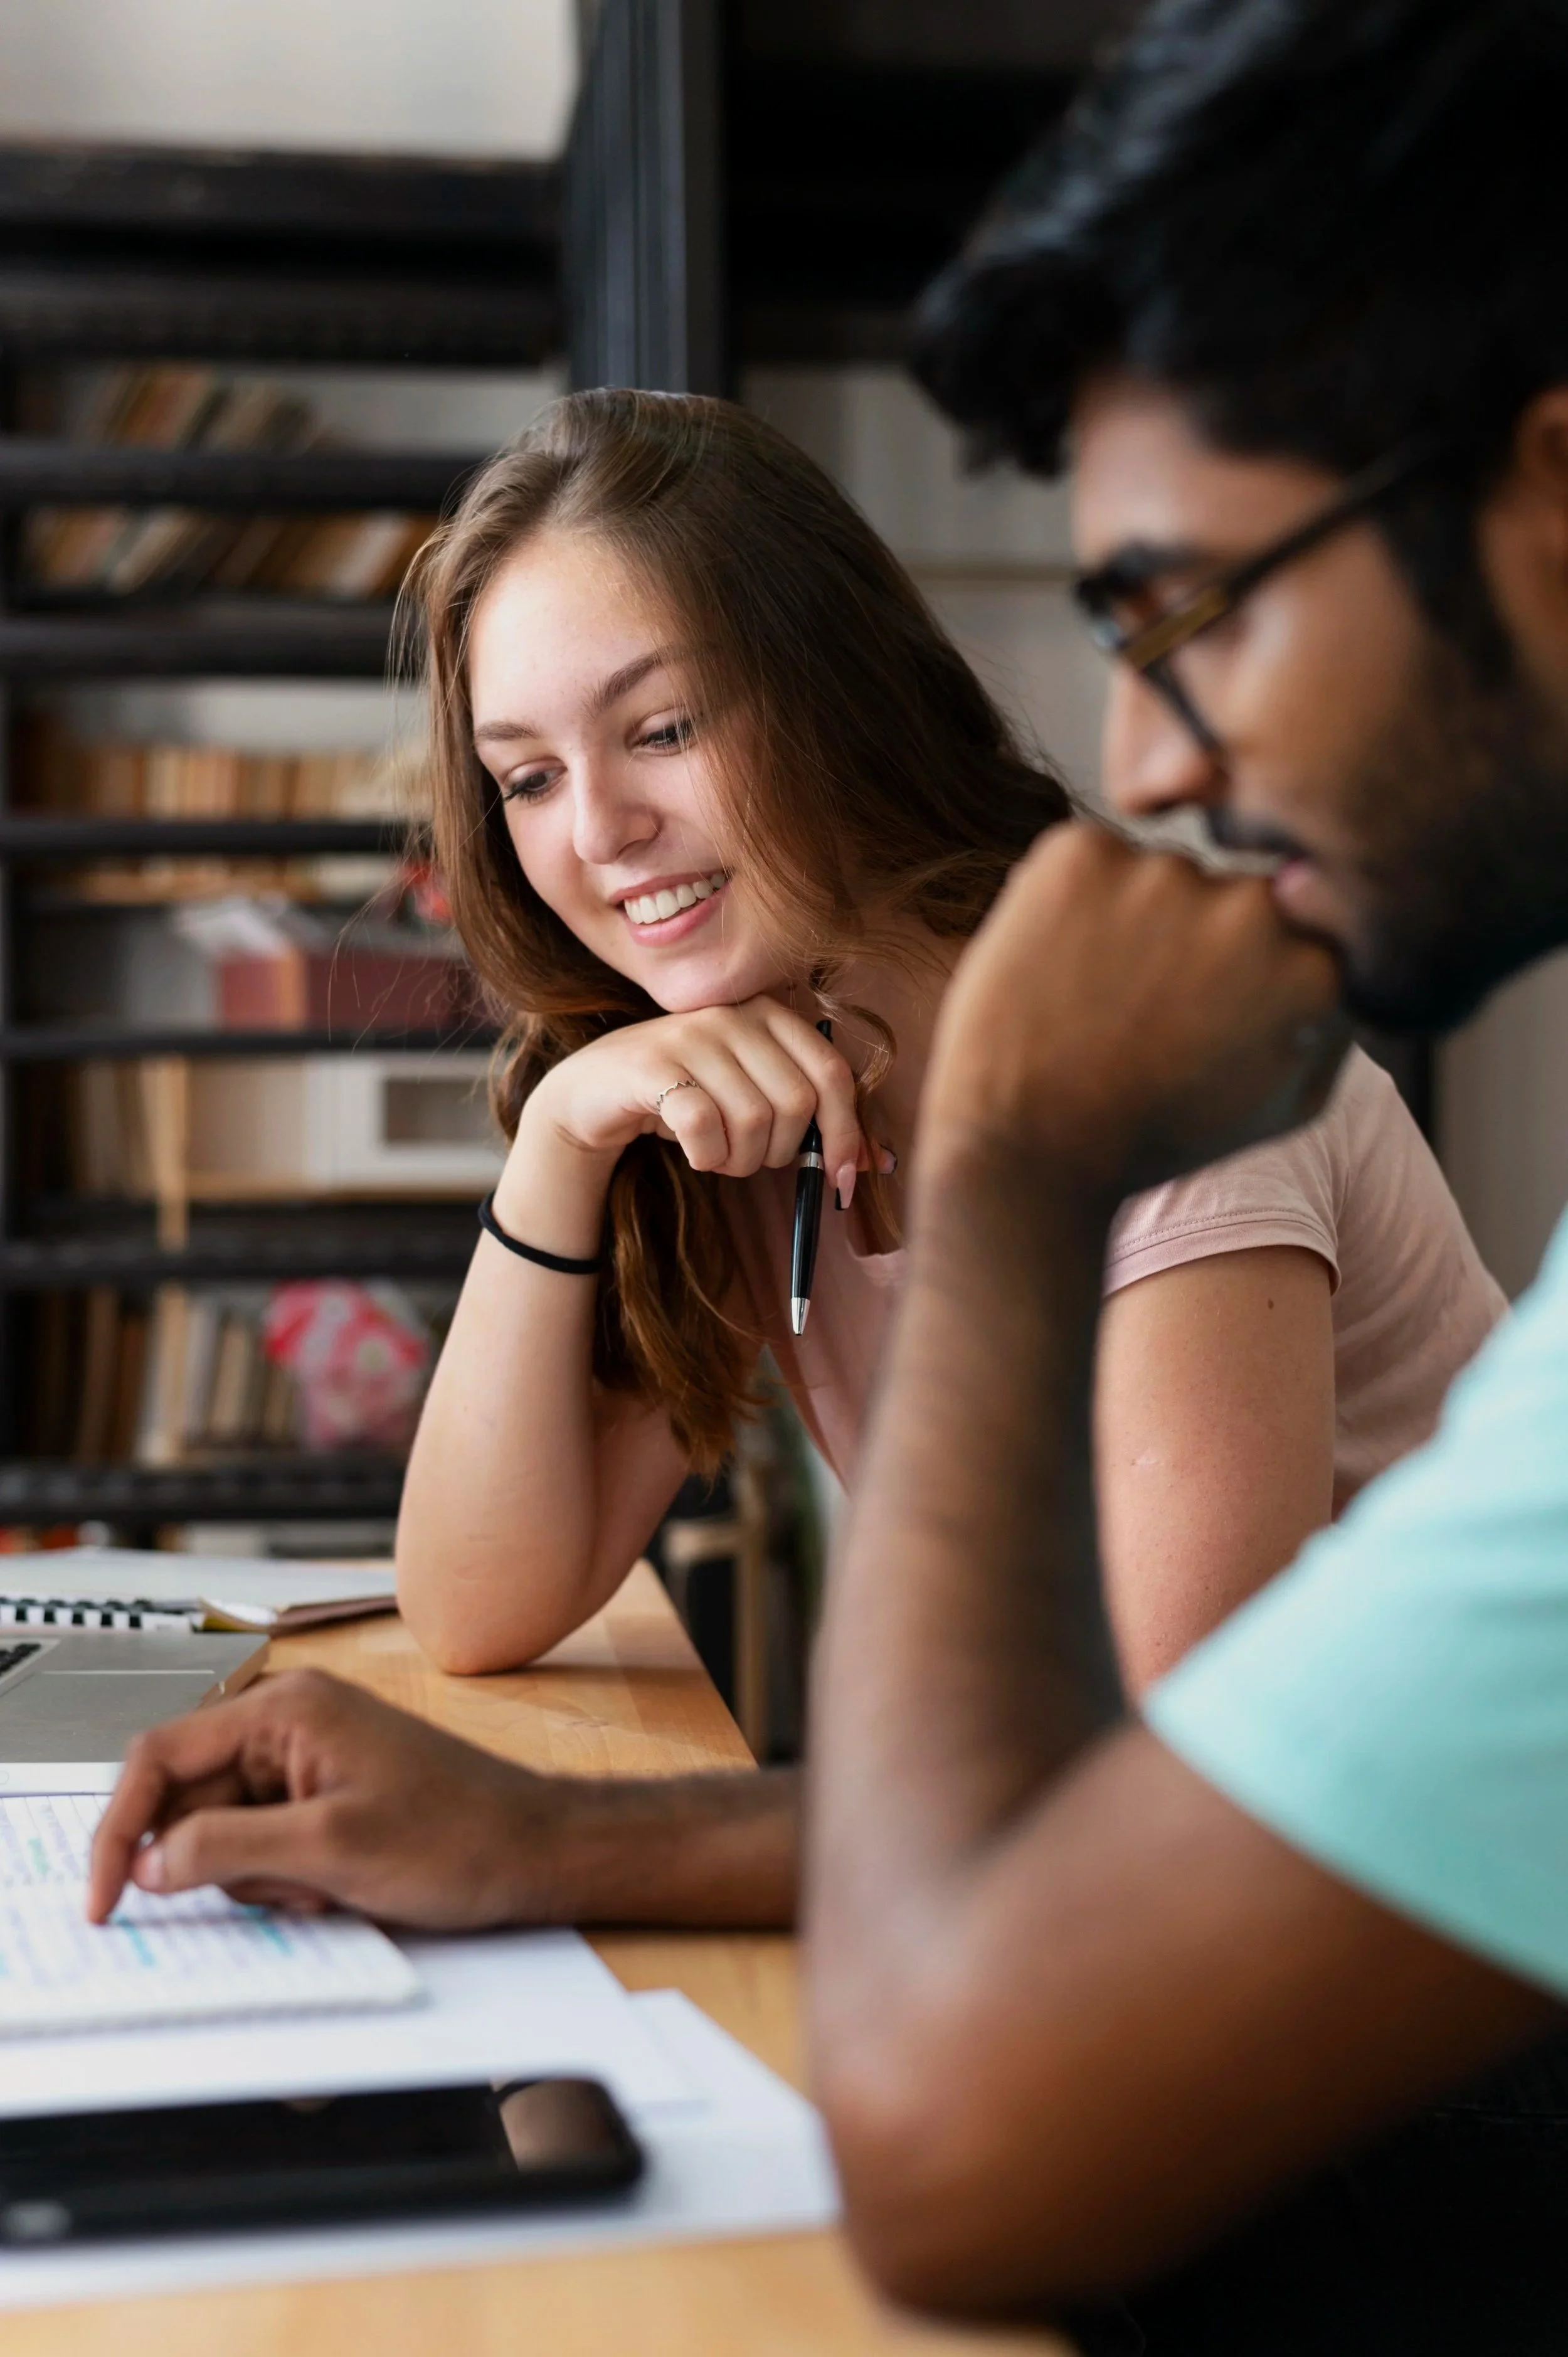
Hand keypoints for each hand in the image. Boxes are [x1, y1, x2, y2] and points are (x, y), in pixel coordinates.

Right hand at [87, 1671, 595, 1930]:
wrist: (536, 1849)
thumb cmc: (460, 1834)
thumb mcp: (331, 1851)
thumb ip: (229, 1849)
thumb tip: (150, 1861)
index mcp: (285, 1709)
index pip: (160, 1757)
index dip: (120, 1829)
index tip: (107, 1895)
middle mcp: (289, 1721)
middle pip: (191, 1801)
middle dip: (222, 1863)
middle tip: (289, 1889)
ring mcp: (307, 1756)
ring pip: (225, 1833)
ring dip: (263, 1878)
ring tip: (332, 1884)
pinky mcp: (323, 1792)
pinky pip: (264, 1843)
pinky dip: (287, 1879)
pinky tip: (340, 1886)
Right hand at [519, 995, 869, 1199]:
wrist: (594, 1093)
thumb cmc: (686, 1098)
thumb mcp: (752, 1099)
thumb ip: (812, 1120)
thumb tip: (878, 1163)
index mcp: (769, 1014)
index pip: (832, 1072)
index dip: (846, 1131)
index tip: (840, 1178)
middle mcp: (733, 1014)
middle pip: (795, 1104)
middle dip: (779, 1152)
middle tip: (747, 1158)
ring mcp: (690, 1034)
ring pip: (752, 1120)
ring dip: (738, 1159)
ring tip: (715, 1153)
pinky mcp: (650, 1064)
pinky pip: (703, 1126)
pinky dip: (704, 1156)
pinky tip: (692, 1152)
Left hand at [924, 822, 1347, 1198]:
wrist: (1025, 1150)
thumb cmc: (1152, 1138)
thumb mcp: (1282, 1105)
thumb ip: (1333, 1022)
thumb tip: (1344, 955)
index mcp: (1311, 964)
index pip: (1293, 927)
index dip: (1238, 972)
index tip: (1197, 1017)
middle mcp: (1252, 905)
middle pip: (1227, 893)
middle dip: (1190, 936)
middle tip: (1136, 1011)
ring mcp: (1164, 872)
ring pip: (1155, 874)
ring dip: (1127, 919)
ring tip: (1090, 1002)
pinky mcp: (1080, 854)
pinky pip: (1086, 859)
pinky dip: (1066, 900)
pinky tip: (1051, 971)